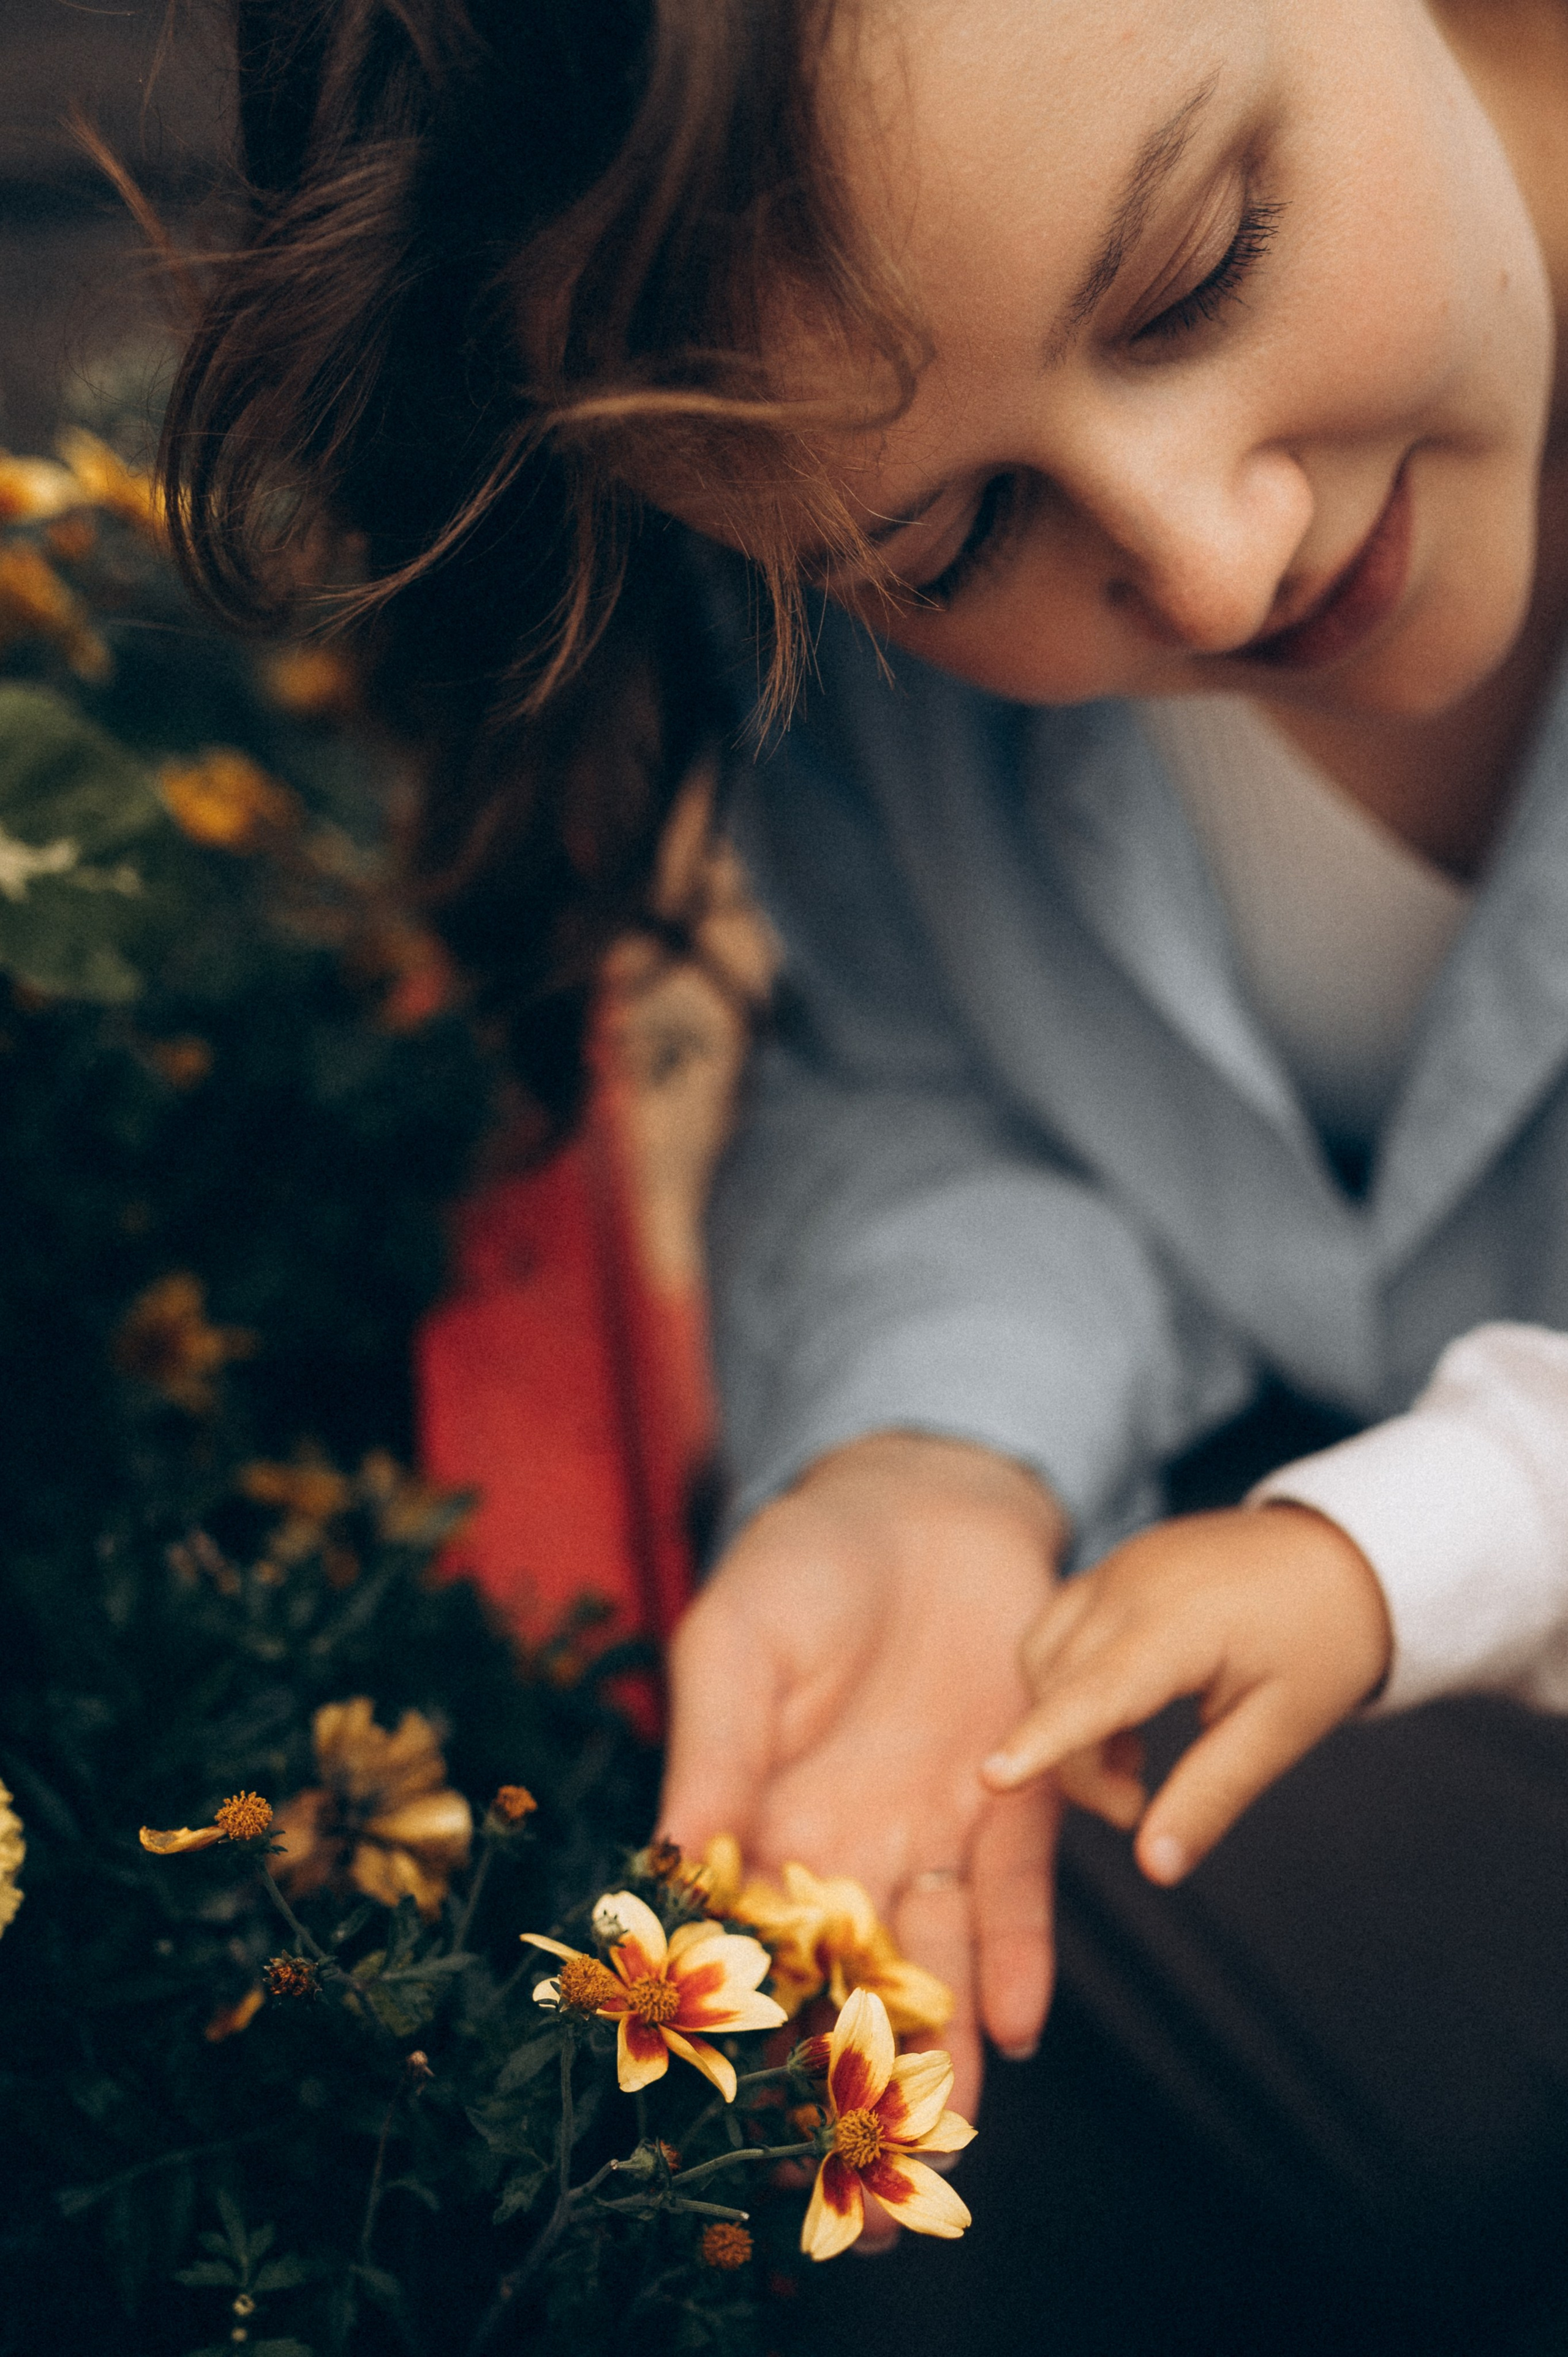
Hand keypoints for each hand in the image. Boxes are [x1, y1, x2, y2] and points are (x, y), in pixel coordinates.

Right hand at [660, 1432, 1068, 2141]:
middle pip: (853, 1989)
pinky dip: (1018, 1953)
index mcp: (771, 1821)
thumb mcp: (737, 1643)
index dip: (753, 2043)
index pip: (757, 1954)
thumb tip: (673, 1856)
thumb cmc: (803, 1561)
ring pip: (937, 1963)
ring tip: (943, 2150)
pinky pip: (1018, 1888)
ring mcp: (937, 1823)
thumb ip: (717, 1747)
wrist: (921, 1497)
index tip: (747, 2131)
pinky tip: (1017, 2025)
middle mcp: (855, 1845)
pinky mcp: (1017, 1790)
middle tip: (860, 2205)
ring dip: (943, 2056)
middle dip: (858, 2089)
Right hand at [982, 1503, 1392, 1882]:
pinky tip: (1123, 1714)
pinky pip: (1060, 1629)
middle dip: (1076, 1762)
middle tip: (1135, 1805)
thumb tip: (1156, 1868)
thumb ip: (1210, 1796)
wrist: (1345, 1551)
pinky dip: (1070, 1682)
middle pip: (1056, 1686)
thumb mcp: (1281, 1728)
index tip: (991, 1779)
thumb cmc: (1322, 1640)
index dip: (1041, 1741)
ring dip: (1064, 1720)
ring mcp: (1115, 1569)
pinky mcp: (1113, 1568)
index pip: (1090, 1693)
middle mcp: (1129, 1586)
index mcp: (1176, 1625)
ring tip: (1133, 1760)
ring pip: (1044, 1656)